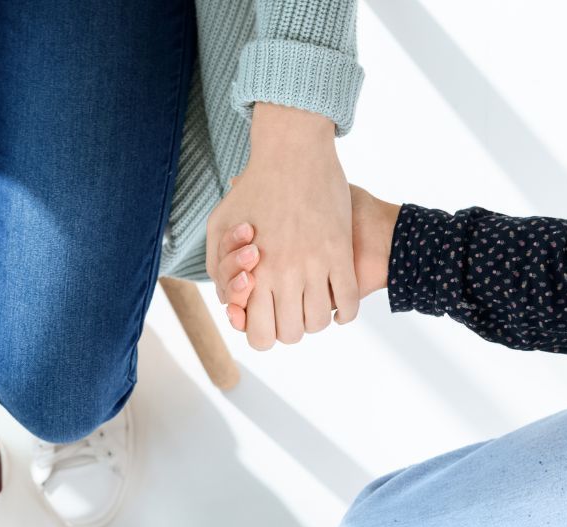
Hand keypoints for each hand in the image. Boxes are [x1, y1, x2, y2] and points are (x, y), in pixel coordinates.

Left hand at [205, 103, 355, 349]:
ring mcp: (315, 265)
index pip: (258, 334)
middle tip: (288, 309)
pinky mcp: (340, 253)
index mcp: (253, 273)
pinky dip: (343, 312)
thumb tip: (231, 303)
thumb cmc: (253, 189)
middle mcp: (284, 274)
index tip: (265, 314)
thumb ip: (219, 269)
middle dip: (287, 329)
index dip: (262, 332)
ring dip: (314, 319)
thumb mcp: (219, 228)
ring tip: (310, 302)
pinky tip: (336, 302)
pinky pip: (347, 302)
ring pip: (318, 322)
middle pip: (290, 334)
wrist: (293, 152)